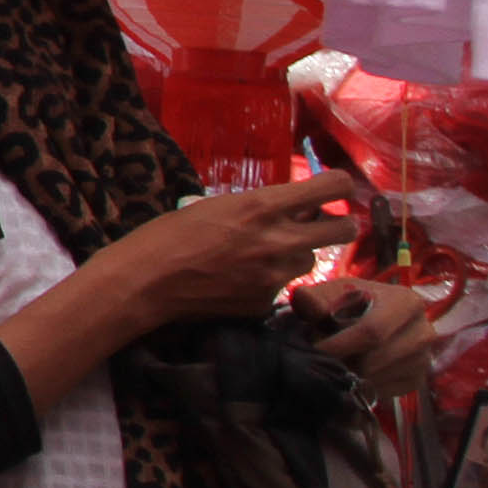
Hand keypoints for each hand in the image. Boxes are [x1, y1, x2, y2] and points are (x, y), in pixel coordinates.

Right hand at [96, 173, 372, 330]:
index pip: (334, 187)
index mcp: (263, 206)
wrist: (143, 282)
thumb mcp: (216, 206)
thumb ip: (258, 208)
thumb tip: (288, 209)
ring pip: (309, 260)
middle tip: (319, 225)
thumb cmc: (167, 234)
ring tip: (259, 257)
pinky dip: (265, 282)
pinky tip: (235, 281)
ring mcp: (275, 275)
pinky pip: (280, 287)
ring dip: (294, 255)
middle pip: (344, 229)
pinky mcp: (265, 302)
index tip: (333, 189)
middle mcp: (279, 240)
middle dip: (338, 224)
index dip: (340, 185)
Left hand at [293, 277, 439, 402]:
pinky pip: (382, 392)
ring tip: (333, 362)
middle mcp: (423, 332)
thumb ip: (316, 298)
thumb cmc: (347, 305)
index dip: (339, 344)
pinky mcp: (416, 380)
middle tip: (318, 360)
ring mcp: (423, 359)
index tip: (312, 351)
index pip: (372, 332)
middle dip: (340, 363)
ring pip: (374, 379)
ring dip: (347, 375)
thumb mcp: (331, 294)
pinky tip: (350, 372)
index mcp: (406, 302)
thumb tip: (307, 301)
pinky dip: (359, 386)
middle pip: (372, 360)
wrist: (366, 321)